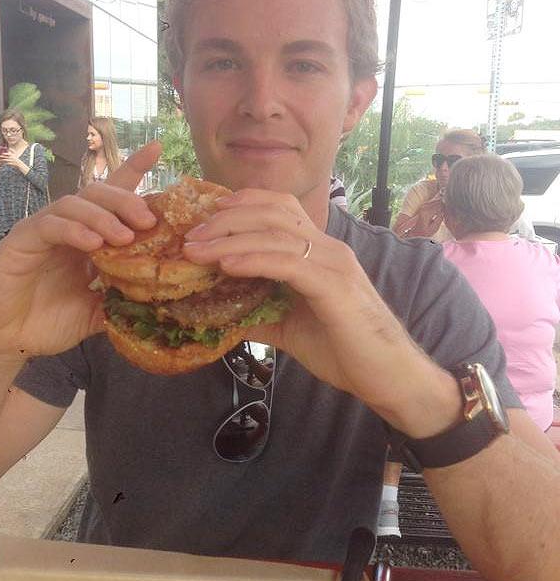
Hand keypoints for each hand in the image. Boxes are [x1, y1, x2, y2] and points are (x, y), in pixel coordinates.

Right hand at [0, 143, 161, 363]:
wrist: (4, 342)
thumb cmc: (48, 322)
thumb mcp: (96, 313)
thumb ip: (122, 301)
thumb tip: (159, 299)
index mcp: (89, 236)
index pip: (112, 196)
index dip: (133, 170)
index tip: (157, 149)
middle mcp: (69, 227)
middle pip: (98, 192)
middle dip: (126, 200)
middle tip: (148, 220)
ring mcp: (44, 230)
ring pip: (75, 203)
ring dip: (103, 216)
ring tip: (124, 237)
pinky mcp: (22, 240)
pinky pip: (50, 225)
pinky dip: (74, 230)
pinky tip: (92, 245)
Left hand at [183, 189, 456, 433]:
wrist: (389, 377)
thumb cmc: (345, 351)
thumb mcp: (291, 329)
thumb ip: (261, 315)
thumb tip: (222, 315)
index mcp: (319, 252)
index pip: (281, 208)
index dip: (244, 203)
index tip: (208, 213)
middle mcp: (328, 248)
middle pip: (273, 212)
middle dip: (227, 218)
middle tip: (192, 234)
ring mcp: (333, 264)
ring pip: (276, 234)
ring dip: (230, 238)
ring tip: (196, 249)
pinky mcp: (334, 286)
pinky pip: (288, 263)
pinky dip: (254, 260)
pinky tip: (227, 265)